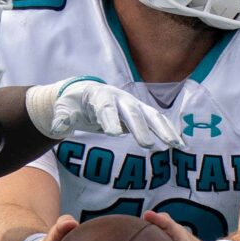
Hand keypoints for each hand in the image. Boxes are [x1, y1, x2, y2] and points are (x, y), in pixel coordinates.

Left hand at [25, 76, 184, 150]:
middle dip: (140, 128)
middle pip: (132, 113)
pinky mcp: (140, 113)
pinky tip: (180, 145)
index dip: (110, 119)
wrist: (85, 94)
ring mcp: (132, 105)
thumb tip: (59, 127)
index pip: (105, 107)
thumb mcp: (63, 110)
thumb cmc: (73, 104)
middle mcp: (119, 98)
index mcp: (99, 95)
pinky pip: (157, 122)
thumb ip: (62, 118)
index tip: (113, 134)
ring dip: (163, 130)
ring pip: (151, 116)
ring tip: (175, 145)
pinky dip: (169, 132)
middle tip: (146, 145)